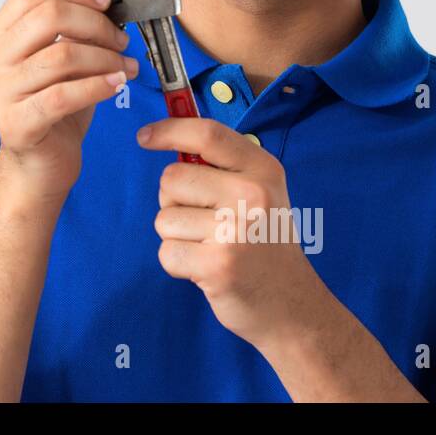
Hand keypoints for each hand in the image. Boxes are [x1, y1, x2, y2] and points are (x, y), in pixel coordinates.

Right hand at [0, 0, 138, 204]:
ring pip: (62, 55)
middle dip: (95, 24)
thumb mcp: (59, 60)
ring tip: (124, 67)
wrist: (40, 163)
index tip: (104, 2)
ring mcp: (0, 92)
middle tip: (119, 38)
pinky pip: (64, 94)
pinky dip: (98, 85)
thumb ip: (70, 31)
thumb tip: (104, 6)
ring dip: (105, 57)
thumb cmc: (53, 109)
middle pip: (48, 16)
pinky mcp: (17, 123)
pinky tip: (116, 85)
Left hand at [136, 117, 324, 349]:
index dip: (169, 130)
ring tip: (210, 247)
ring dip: (177, 236)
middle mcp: (252, 194)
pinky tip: (206, 269)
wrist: (291, 304)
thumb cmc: (263, 242)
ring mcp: (235, 230)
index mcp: (263, 169)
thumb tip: (163, 138)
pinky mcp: (217, 265)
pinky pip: (166, 252)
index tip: (144, 137)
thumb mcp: (259, 191)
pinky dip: (178, 263)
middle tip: (205, 223)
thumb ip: (220, 166)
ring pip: (164, 218)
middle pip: (172, 178)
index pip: (207, 135)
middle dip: (173, 202)